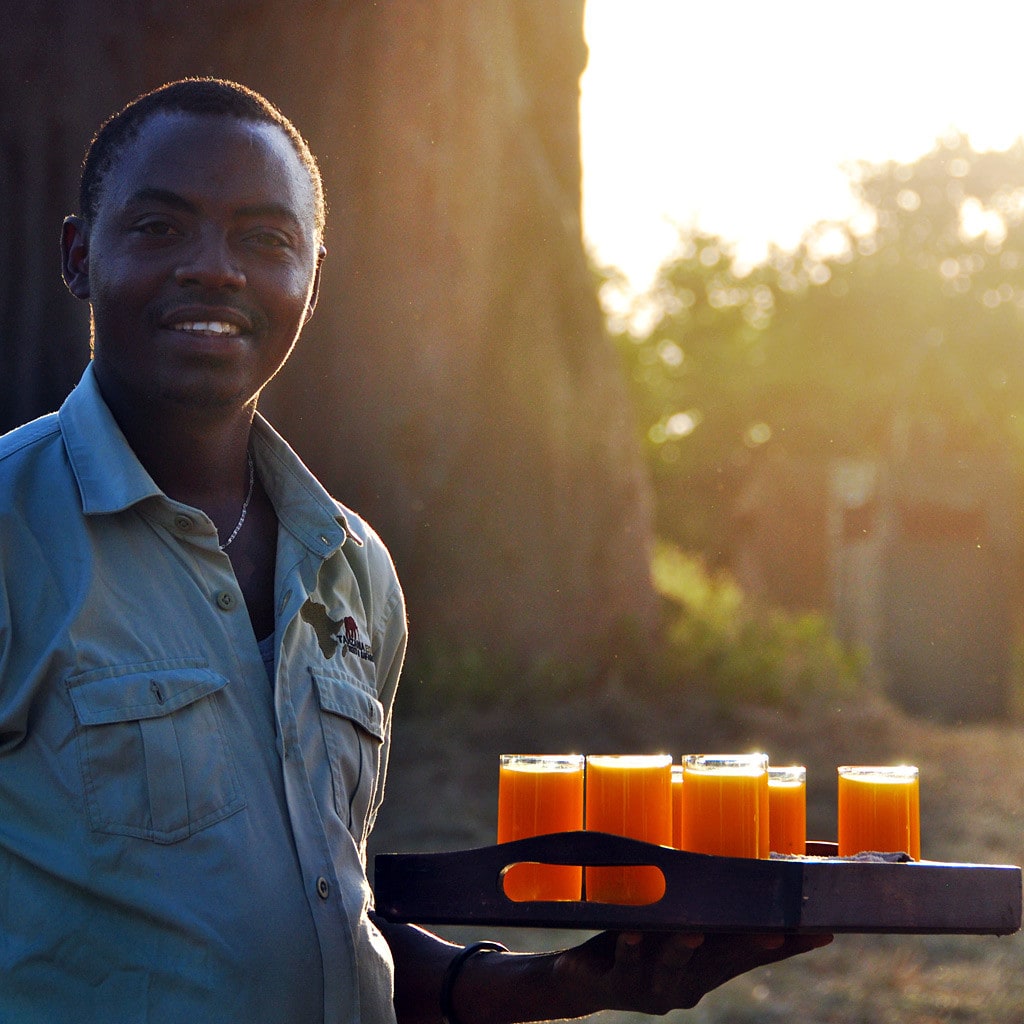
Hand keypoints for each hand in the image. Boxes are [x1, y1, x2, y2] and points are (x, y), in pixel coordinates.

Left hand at [552, 929, 832, 1014]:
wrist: (582, 980)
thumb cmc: (639, 938)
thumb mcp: (675, 922)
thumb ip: (707, 905)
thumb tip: (749, 866)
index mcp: (706, 964)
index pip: (753, 955)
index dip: (788, 944)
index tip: (823, 928)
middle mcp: (686, 979)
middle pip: (721, 961)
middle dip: (748, 946)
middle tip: (772, 931)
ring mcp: (650, 985)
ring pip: (671, 965)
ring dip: (683, 948)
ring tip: (691, 932)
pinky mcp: (613, 982)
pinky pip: (621, 965)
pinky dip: (626, 950)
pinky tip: (629, 935)